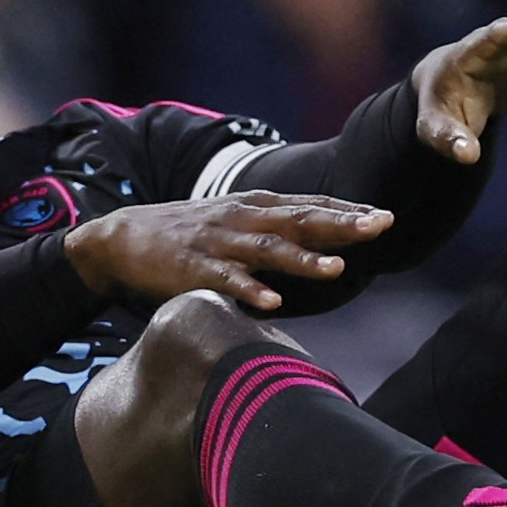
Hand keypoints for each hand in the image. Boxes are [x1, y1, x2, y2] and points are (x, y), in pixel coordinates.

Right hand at [63, 193, 392, 312]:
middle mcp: (243, 217)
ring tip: (338, 269)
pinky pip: (226, 281)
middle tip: (380, 225)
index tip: (385, 215)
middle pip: (300, 219)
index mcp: (256, 206)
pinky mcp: (193, 269)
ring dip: (304, 259)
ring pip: (268, 249)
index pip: (310, 204)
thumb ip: (275, 230)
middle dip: (341, 223)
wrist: (121, 237)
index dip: (347, 209)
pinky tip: (273, 302)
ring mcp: (219, 242)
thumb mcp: (235, 221)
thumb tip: (325, 243)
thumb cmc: (189, 234)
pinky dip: (250, 290)